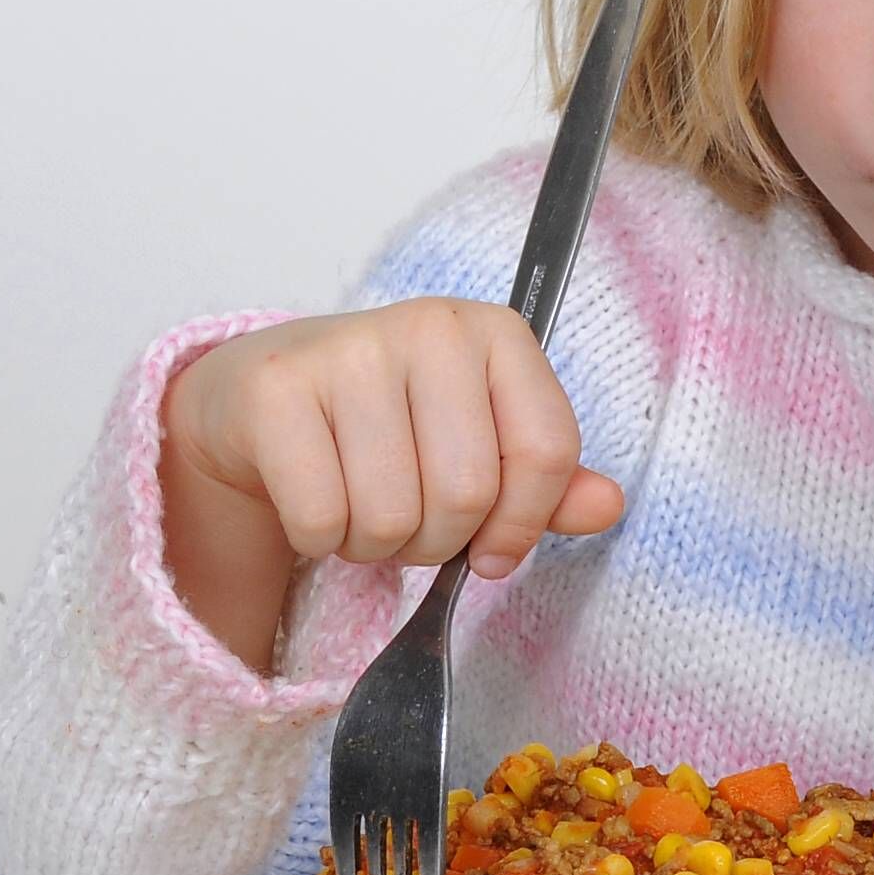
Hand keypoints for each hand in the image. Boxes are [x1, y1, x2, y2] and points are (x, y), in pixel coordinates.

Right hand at [160, 301, 624, 668]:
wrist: (265, 399)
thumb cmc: (390, 426)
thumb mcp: (481, 441)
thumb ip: (547, 478)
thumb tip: (607, 506)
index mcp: (495, 333)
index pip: (548, 451)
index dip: (524, 523)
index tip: (494, 548)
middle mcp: (428, 326)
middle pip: (468, 494)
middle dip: (439, 539)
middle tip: (410, 518)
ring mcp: (348, 351)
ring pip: (393, 517)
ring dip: (377, 545)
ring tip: (360, 505)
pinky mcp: (277, 391)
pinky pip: (323, 520)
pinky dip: (321, 540)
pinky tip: (315, 497)